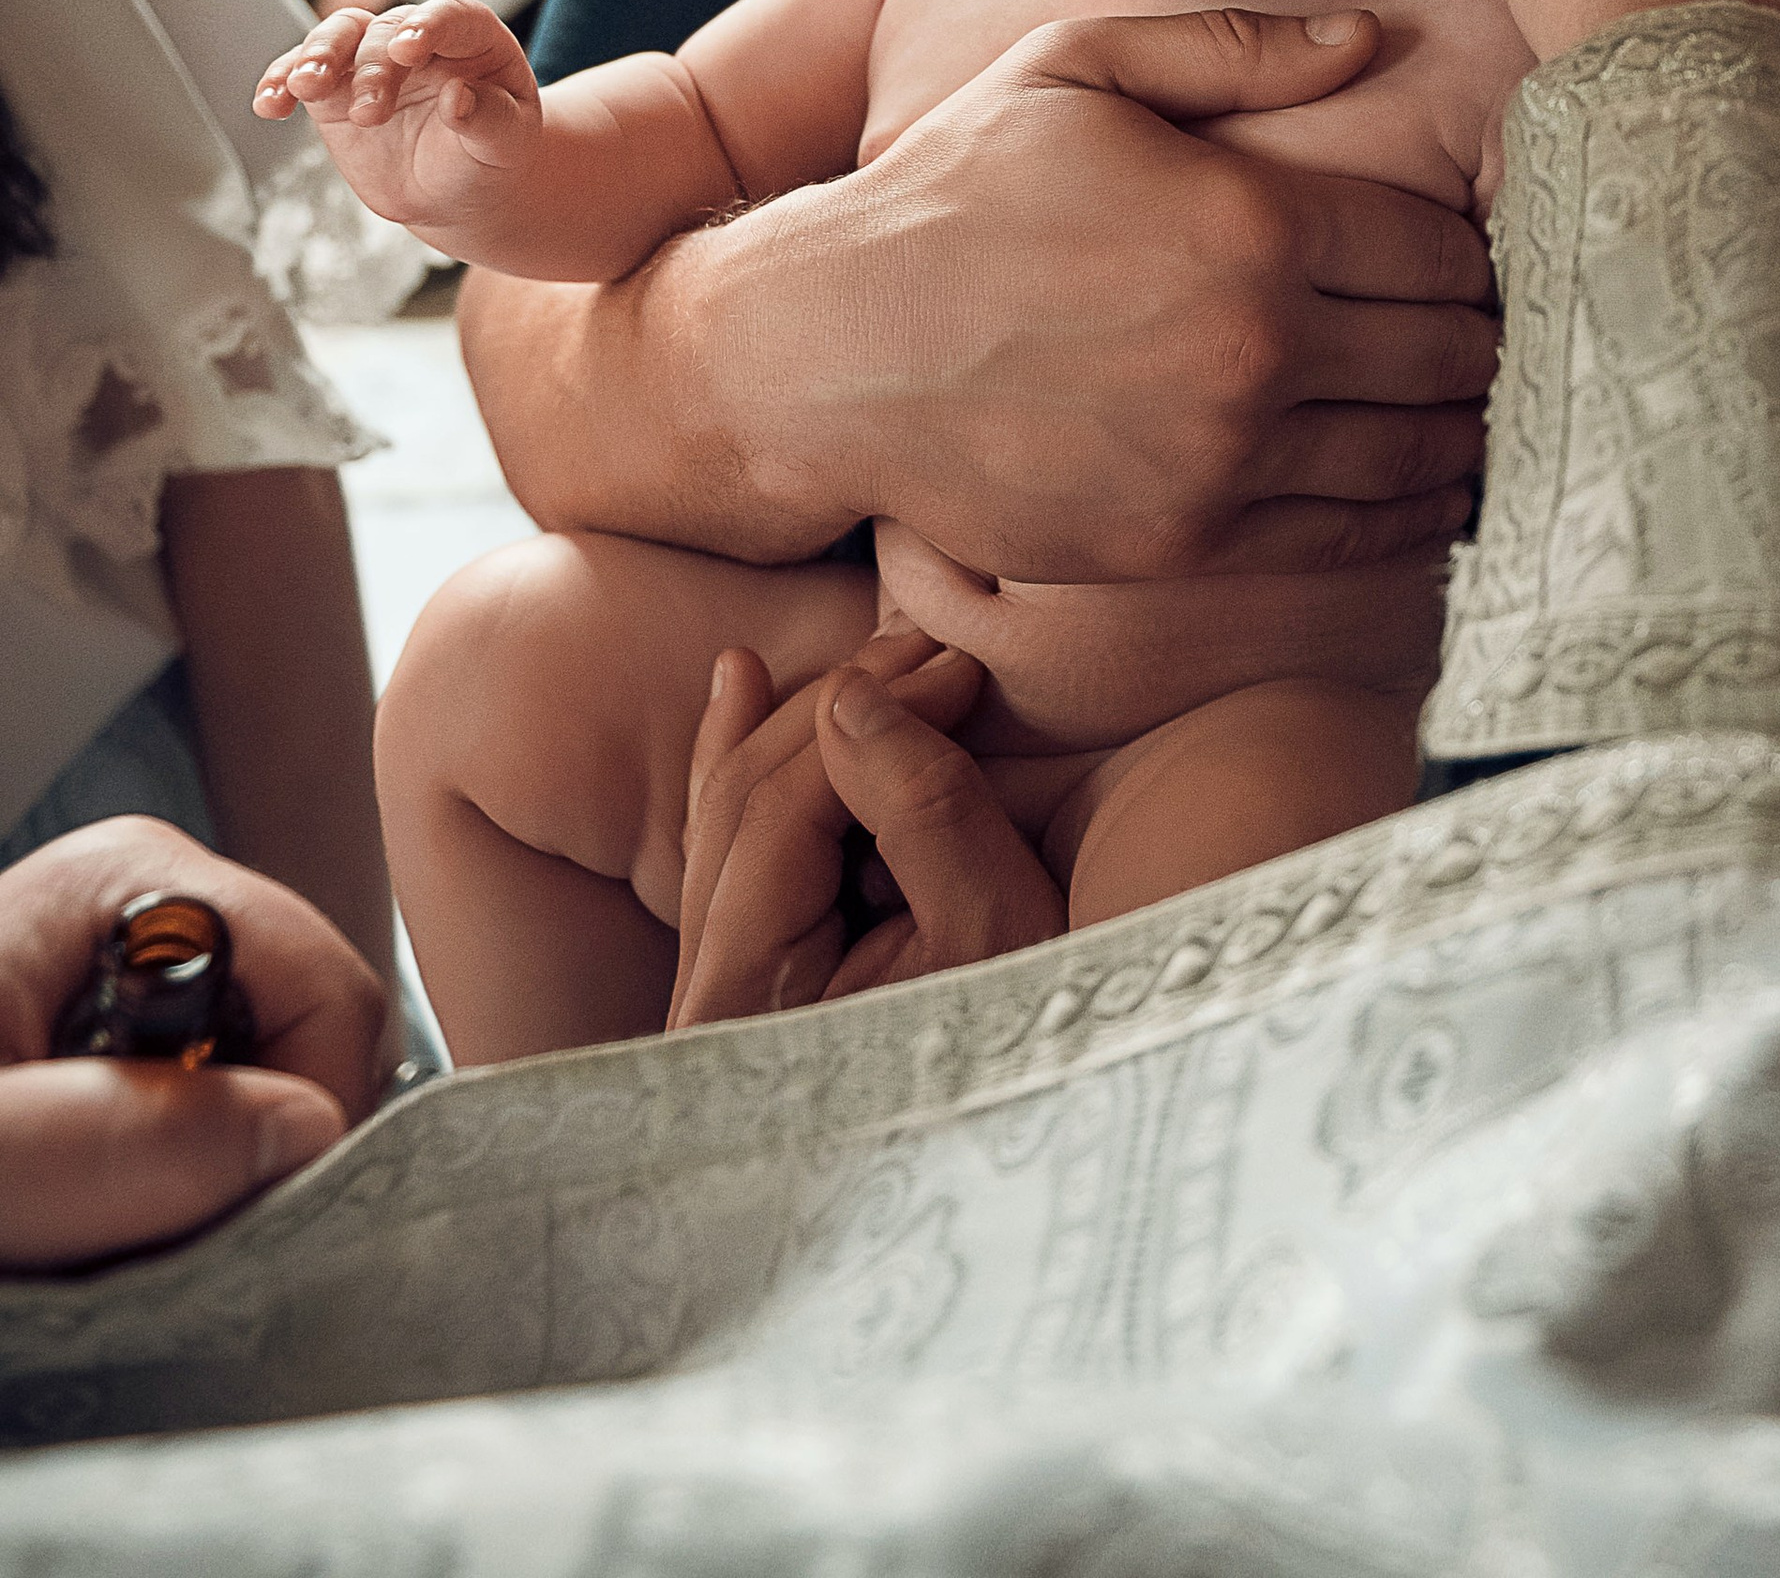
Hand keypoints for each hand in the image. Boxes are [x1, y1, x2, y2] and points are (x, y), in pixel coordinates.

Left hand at [0, 817, 389, 1271]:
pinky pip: (218, 1117)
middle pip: (315, 1040)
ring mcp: (151, 967)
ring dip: (217, 1184)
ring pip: (273, 1088)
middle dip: (262, 1154)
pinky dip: (183, 1191)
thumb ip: (121, 1141)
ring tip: (103, 1235)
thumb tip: (312, 1132)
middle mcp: (163, 903)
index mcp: (140, 876)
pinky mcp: (134, 1034)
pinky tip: (100, 1223)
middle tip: (147, 1239)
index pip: (333, 990)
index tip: (237, 1225)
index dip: (314, 1119)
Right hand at [254, 0, 540, 236]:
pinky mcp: (333, 89)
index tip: (408, 48)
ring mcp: (370, 60)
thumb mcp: (505, 142)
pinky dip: (280, 82)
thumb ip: (490, 119)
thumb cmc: (488, 153)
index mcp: (472, 38)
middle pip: (386, 29)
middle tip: (369, 112)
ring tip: (304, 86)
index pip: (451, 16)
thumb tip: (458, 97)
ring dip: (317, 56)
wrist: (453, 189)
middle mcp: (417, 38)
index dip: (429, 26)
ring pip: (338, 35)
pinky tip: (269, 103)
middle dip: (372, 67)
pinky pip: (300, 74)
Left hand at [668, 631, 1064, 1025]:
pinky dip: (745, 759)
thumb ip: (924, 808)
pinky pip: (734, 850)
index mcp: (752, 1001)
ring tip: (884, 653)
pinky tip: (742, 681)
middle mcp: (711, 1001)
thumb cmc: (1027, 1050)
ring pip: (733, 816)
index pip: (781, 812)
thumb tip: (854, 698)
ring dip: (806, 722)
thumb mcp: (998, 931)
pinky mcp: (757, 982)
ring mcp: (726, 993)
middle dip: (837, 707)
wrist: (1043, 1156)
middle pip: (744, 803)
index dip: (869, 716)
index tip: (961, 664)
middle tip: (933, 648)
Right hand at [693, 7, 1497, 578]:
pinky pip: (1345, 534)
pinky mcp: (1184, 541)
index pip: (1441, 252)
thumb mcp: (1079, 69)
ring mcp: (1222, 458)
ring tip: (1469, 410)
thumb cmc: (955, 193)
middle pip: (1450, 357)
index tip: (1475, 256)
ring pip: (1416, 456)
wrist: (834, 352)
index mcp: (1253, 223)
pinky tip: (1420, 490)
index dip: (1473, 253)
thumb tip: (1372, 38)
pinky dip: (1404, 515)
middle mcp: (1256, 348)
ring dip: (1460, 432)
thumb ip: (1238, 49)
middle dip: (1482, 340)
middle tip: (1490, 333)